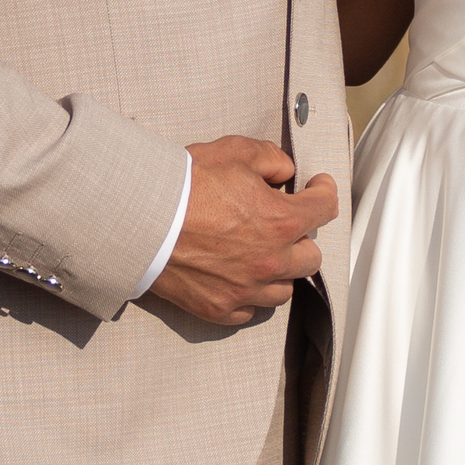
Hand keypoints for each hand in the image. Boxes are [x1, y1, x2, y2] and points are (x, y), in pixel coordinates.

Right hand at [146, 137, 337, 330]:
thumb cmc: (183, 184)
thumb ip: (270, 159)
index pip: (325, 209)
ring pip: (284, 290)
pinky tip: (238, 279)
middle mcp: (270, 261)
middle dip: (303, 237)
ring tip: (264, 255)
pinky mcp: (219, 308)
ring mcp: (245, 290)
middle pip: (311, 258)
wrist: (139, 217)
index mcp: (281, 221)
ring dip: (280, 272)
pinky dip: (248, 297)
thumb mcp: (233, 152)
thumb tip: (284, 171)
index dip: (324, 192)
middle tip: (287, 225)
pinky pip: (248, 311)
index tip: (318, 188)